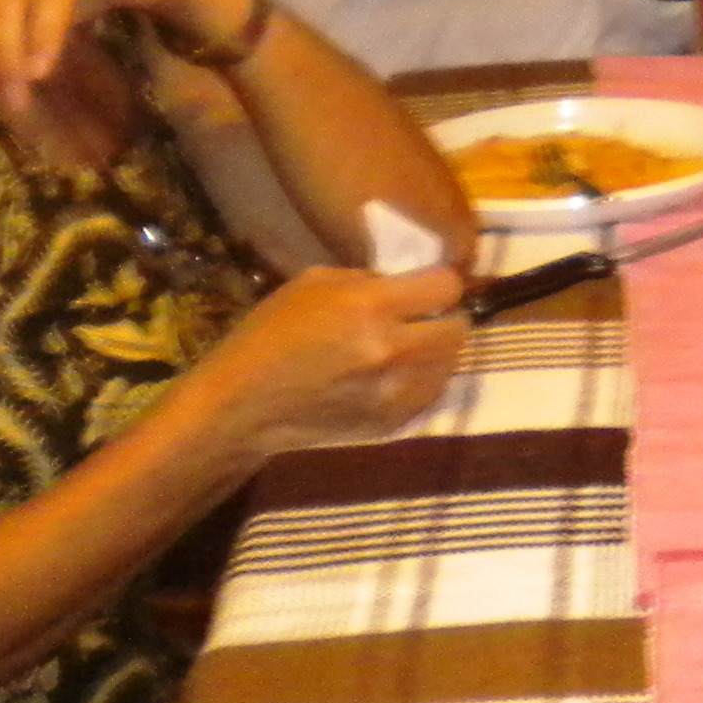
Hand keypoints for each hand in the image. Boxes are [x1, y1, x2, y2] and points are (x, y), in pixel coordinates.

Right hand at [202, 262, 470, 453]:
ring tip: (409, 347)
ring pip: (451, 363)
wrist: (244, 405)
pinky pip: (433, 393)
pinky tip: (396, 374)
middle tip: (423, 318)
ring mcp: (396, 392)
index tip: (428, 287)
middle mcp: (392, 349)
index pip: (446, 286)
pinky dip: (424, 380)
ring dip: (436, 351)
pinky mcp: (393, 423)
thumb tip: (408, 284)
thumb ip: (368, 280)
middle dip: (444, 317)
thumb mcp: (313, 283)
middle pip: (458, 327)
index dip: (440, 283)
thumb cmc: (271, 334)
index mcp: (370, 306)